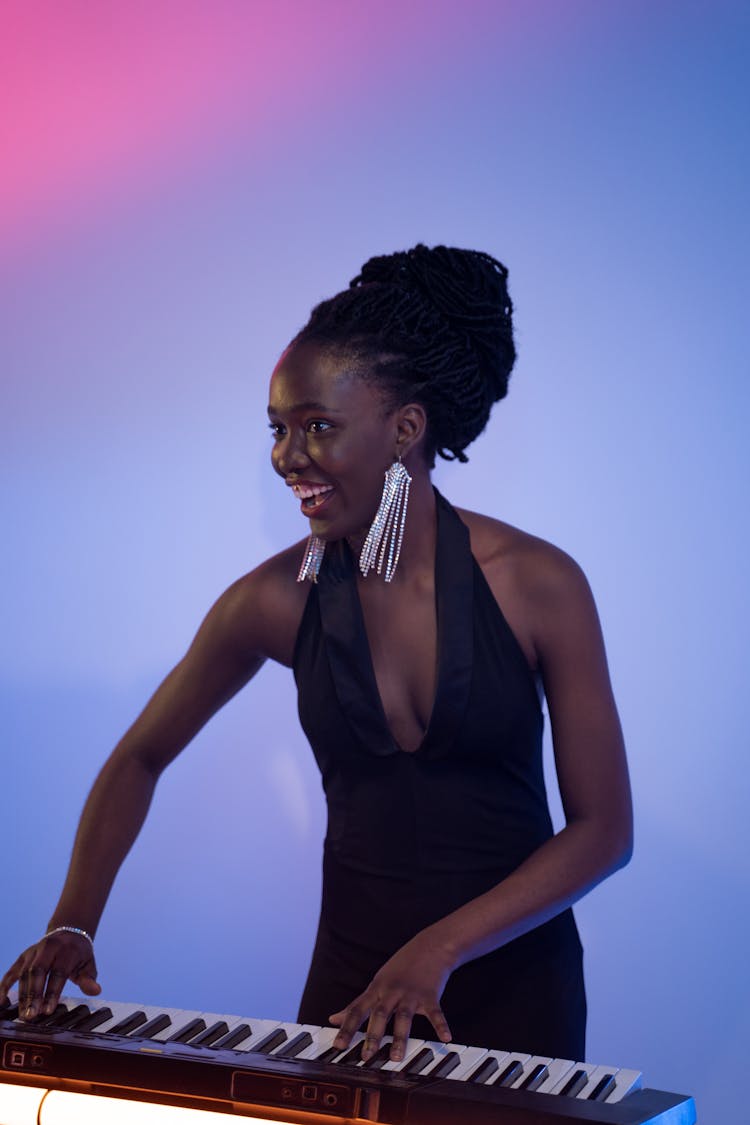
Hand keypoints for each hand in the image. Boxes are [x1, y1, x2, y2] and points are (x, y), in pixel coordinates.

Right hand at [0, 932, 100, 1020]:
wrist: (68, 932)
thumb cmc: (79, 954)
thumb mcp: (89, 964)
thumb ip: (89, 979)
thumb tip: (96, 990)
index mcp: (67, 950)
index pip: (58, 973)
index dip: (52, 992)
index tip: (48, 1010)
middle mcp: (48, 948)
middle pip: (38, 972)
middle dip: (34, 995)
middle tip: (31, 1015)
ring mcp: (33, 952)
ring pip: (25, 973)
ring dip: (22, 995)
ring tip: (23, 1014)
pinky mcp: (23, 957)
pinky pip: (12, 971)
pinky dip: (5, 986)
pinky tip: (2, 1001)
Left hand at [329, 930, 453, 1062]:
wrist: (430, 946)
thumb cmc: (401, 967)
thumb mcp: (376, 983)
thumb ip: (358, 1003)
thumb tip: (334, 1018)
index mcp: (376, 989)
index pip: (357, 1009)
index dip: (347, 1028)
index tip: (337, 1046)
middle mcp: (391, 991)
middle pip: (379, 1014)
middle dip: (372, 1036)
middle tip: (366, 1056)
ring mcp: (411, 993)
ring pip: (403, 1017)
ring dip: (399, 1038)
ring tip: (395, 1057)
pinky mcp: (430, 995)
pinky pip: (435, 1013)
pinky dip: (441, 1025)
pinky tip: (445, 1038)